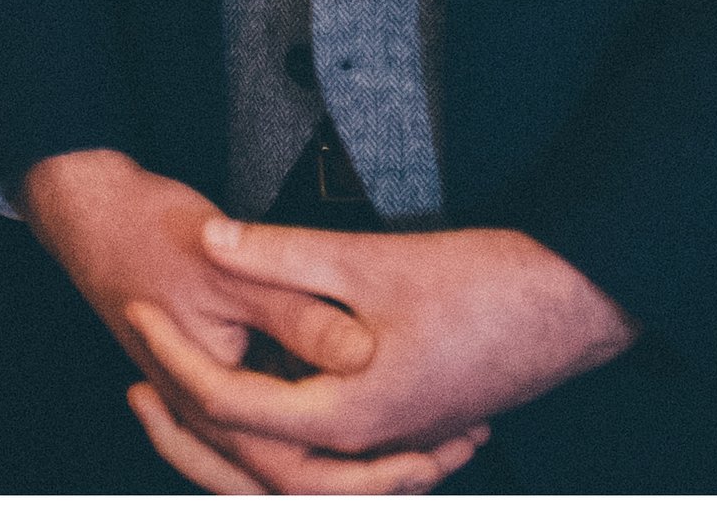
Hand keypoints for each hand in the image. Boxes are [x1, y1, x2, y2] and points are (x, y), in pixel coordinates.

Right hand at [21, 152, 471, 495]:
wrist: (88, 214)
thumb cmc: (149, 234)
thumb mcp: (229, 267)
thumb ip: (297, 311)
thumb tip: (362, 352)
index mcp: (214, 405)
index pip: (297, 467)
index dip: (376, 462)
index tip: (439, 438)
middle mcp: (212, 424)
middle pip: (299, 485)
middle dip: (380, 480)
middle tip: (450, 454)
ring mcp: (213, 407)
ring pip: (288, 467)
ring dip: (355, 465)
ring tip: (432, 444)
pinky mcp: (222, 376)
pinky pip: (277, 430)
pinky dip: (322, 431)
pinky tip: (370, 408)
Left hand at [128, 215, 635, 491]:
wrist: (579, 303)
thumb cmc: (484, 280)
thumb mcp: (372, 258)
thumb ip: (285, 254)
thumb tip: (212, 242)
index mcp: (348, 414)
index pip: (233, 405)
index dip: (175, 359)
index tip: (137, 315)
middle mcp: (369, 445)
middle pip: (257, 465)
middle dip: (191, 427)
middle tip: (140, 382)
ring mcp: (401, 444)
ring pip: (303, 474)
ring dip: (245, 445)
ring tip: (197, 402)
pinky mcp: (423, 427)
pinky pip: (346, 462)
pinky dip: (303, 444)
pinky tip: (291, 405)